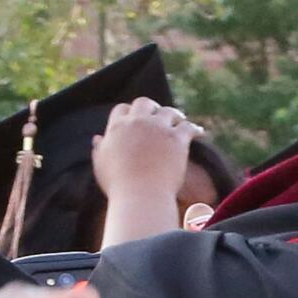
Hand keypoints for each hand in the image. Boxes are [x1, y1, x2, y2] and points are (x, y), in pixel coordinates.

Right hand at [90, 101, 201, 222]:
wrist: (140, 194)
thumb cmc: (118, 184)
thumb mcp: (101, 164)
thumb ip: (100, 148)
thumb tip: (98, 138)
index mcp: (116, 127)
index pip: (122, 109)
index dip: (129, 112)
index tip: (135, 118)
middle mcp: (137, 122)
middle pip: (144, 103)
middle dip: (151, 107)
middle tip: (158, 114)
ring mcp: (158, 129)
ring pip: (168, 111)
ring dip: (174, 115)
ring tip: (179, 120)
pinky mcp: (177, 139)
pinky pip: (189, 127)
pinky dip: (195, 128)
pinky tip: (199, 132)